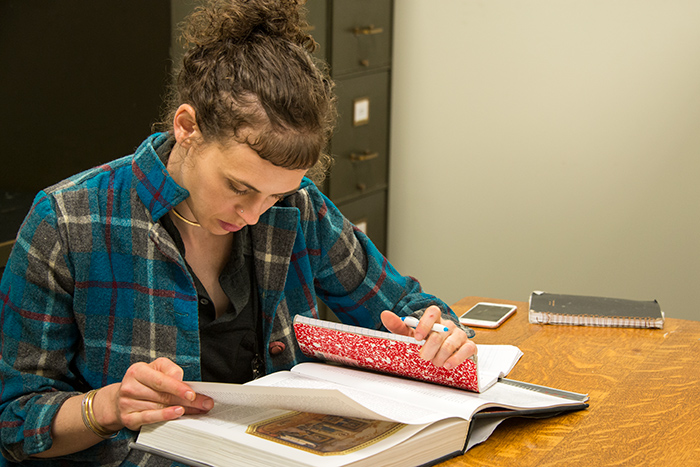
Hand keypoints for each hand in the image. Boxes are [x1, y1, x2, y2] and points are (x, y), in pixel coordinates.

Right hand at [96, 357, 213, 430]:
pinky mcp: (128, 418)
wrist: (118, 399)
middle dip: (187, 401)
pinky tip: (176, 414)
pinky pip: (149, 418)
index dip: (178, 387)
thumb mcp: (156, 368)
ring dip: (181, 409)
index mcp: (137, 371)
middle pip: (164, 395)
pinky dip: (164, 416)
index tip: (192, 393)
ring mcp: (127, 404)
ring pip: (160, 407)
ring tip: (197, 409)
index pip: (161, 380)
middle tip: (204, 403)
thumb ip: (170, 370)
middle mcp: (130, 387)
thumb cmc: (143, 381)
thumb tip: (181, 380)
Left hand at [381, 306, 476, 369]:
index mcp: (434, 319)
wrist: (439, 351)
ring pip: (451, 343)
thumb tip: (385, 314)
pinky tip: (448, 364)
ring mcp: (459, 335)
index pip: (433, 312)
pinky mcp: (469, 346)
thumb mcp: (409, 334)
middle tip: (424, 356)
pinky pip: (467, 349)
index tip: (417, 337)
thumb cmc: (424, 341)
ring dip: (440, 356)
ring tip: (435, 362)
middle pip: (439, 333)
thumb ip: (398, 325)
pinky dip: (457, 358)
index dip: (425, 324)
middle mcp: (448, 325)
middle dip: (429, 348)